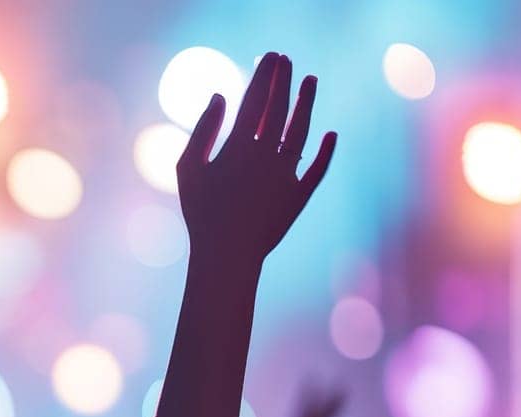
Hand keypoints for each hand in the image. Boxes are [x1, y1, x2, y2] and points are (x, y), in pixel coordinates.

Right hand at [177, 53, 336, 261]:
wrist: (226, 255)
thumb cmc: (200, 211)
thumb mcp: (188, 168)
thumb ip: (203, 130)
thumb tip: (220, 97)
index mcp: (239, 147)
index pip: (257, 100)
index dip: (265, 76)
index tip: (271, 58)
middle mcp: (267, 155)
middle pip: (280, 109)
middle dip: (284, 81)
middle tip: (286, 60)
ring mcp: (287, 174)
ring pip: (302, 131)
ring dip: (307, 104)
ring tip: (310, 81)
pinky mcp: (299, 195)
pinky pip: (317, 168)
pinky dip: (326, 150)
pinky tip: (331, 134)